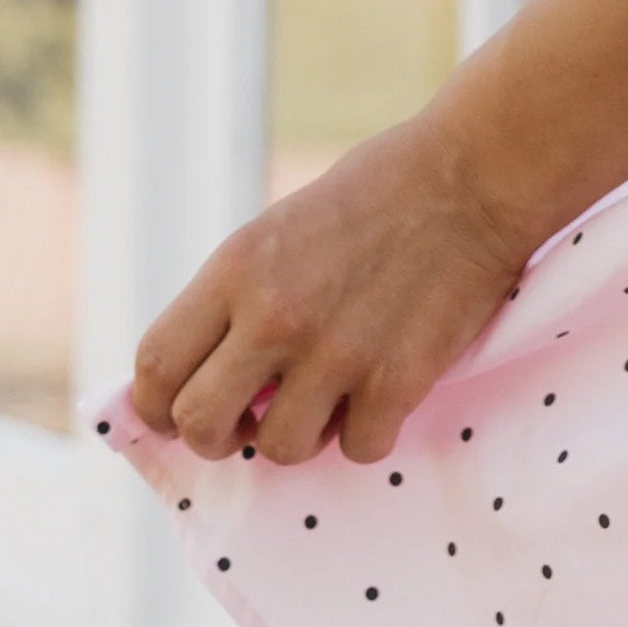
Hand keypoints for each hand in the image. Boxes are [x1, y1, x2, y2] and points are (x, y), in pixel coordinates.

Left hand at [127, 111, 533, 470]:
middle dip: (218, 434)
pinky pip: (357, 448)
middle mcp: (275, 315)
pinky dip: (367, 432)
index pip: (155, 367)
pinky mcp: (397, 380)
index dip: (155, 405)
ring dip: (300, 435)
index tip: (179, 412)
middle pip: (200, 422)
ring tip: (328, 397)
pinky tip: (381, 392)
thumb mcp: (275, 232)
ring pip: (279, 448)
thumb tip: (197, 377)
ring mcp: (336, 352)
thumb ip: (234, 301)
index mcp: (236, 269)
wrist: (472, 177)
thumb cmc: (373, 197)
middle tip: (250, 419)